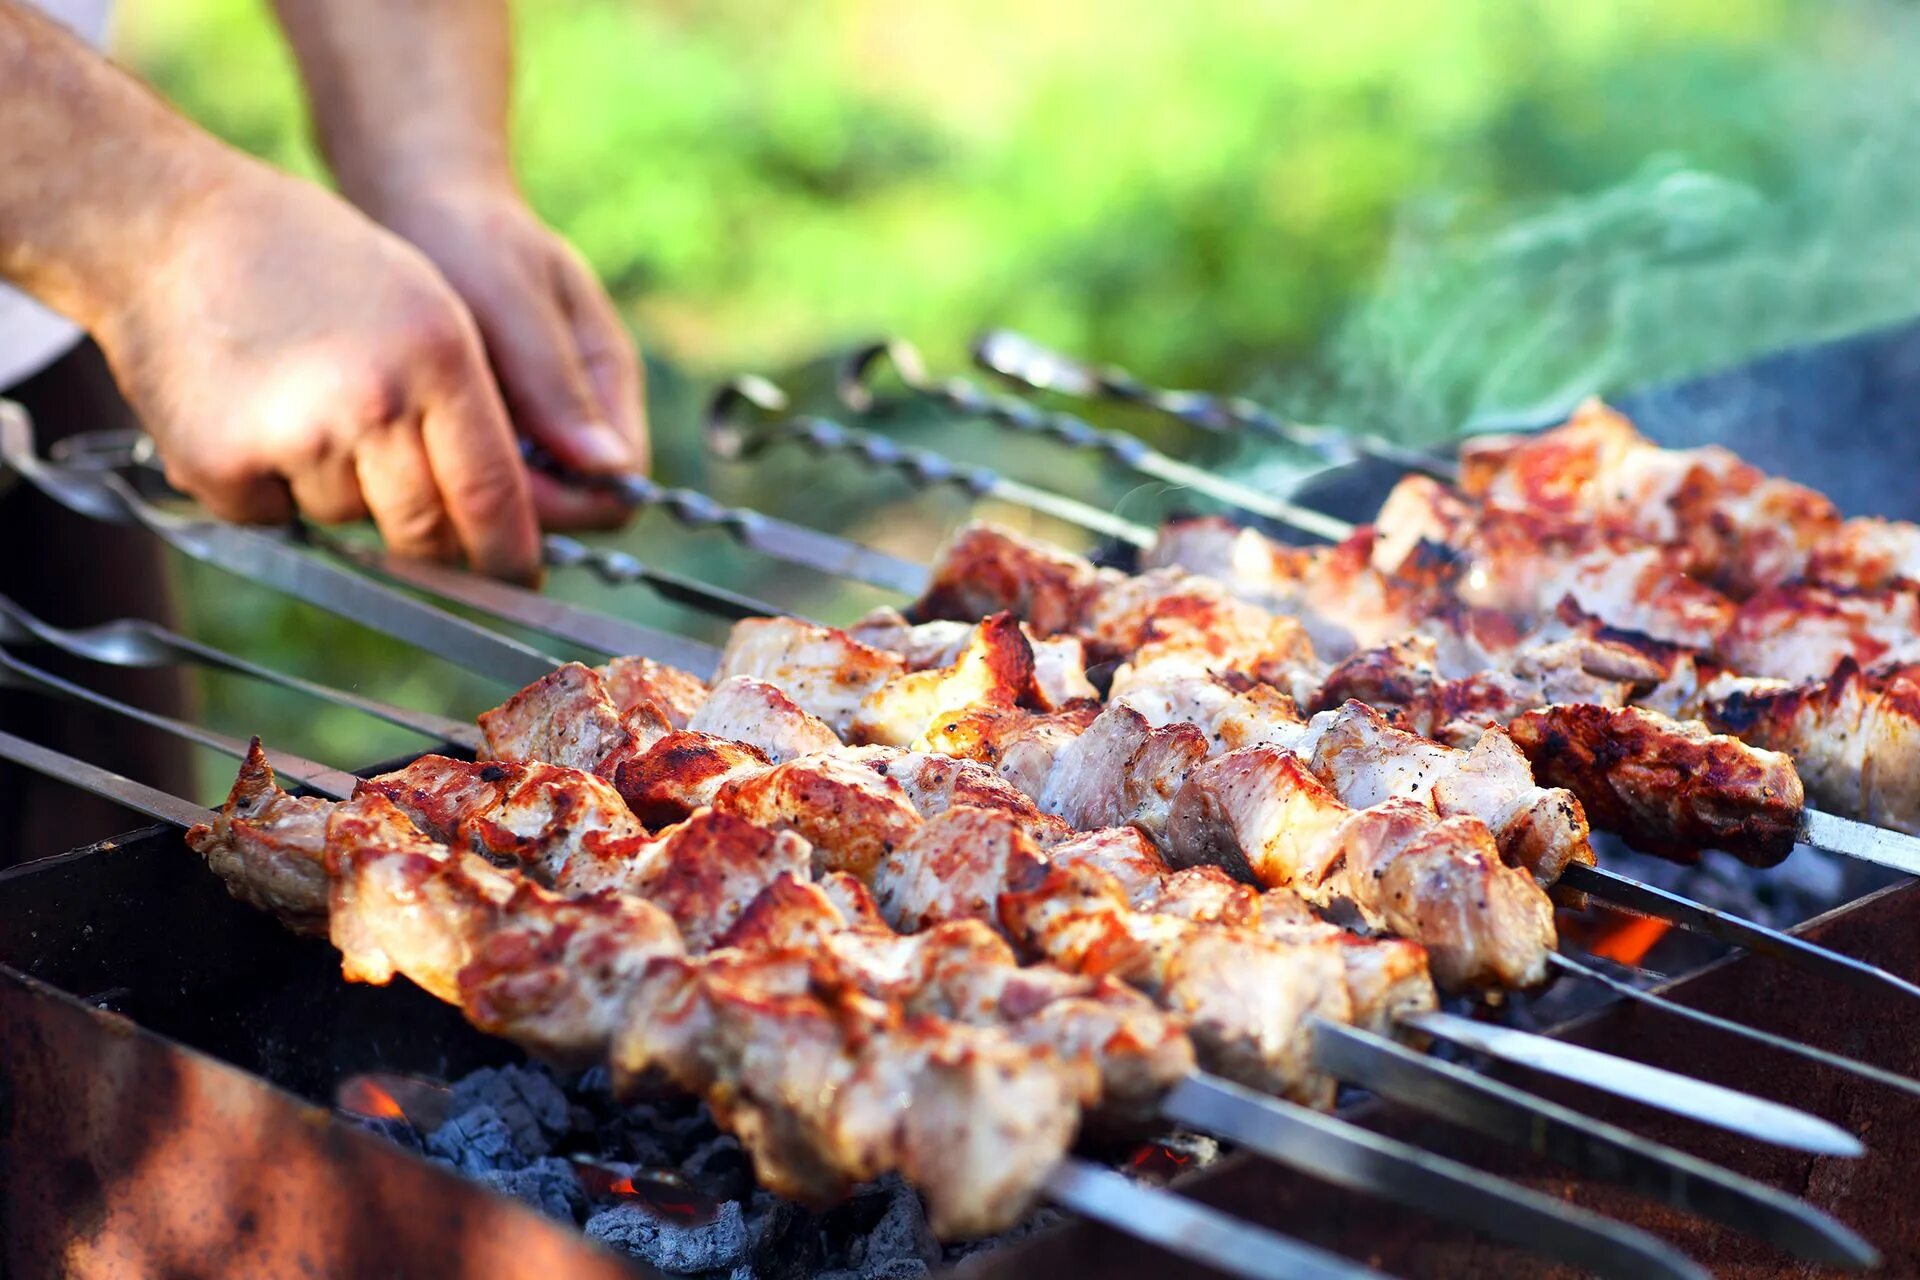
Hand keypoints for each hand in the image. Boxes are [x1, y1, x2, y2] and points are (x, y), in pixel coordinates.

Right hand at [94, 164, 541, 579]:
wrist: (167, 229)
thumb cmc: (312, 264)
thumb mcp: (425, 302)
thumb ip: (483, 400)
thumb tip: (565, 479)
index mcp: (438, 357)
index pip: (493, 493)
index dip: (511, 552)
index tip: (519, 578)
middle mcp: (373, 402)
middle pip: (426, 533)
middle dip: (432, 544)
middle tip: (425, 526)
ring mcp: (296, 436)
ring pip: (350, 522)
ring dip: (342, 492)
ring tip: (308, 408)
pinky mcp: (222, 465)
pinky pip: (276, 520)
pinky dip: (270, 488)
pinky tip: (255, 419)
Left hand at [366, 177, 646, 528]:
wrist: (419, 199)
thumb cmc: (468, 234)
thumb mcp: (512, 300)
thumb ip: (556, 382)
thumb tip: (611, 468)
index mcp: (610, 382)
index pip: (618, 490)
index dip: (563, 504)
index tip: (489, 478)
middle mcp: (584, 414)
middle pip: (573, 509)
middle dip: (514, 505)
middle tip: (436, 469)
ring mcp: (542, 423)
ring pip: (526, 503)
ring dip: (477, 492)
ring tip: (416, 453)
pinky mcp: (498, 425)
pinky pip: (486, 478)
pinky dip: (453, 471)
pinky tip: (408, 444)